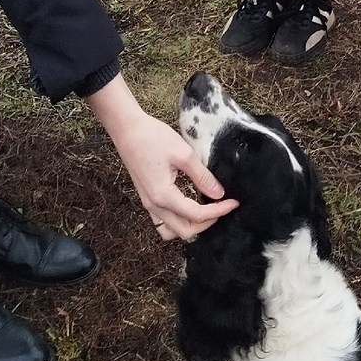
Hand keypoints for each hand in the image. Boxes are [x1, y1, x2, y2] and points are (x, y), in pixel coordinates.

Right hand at [86, 76, 238, 240]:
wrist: (127, 129)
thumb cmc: (152, 137)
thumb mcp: (183, 154)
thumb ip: (202, 177)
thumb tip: (219, 193)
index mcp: (163, 196)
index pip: (197, 215)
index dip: (218, 211)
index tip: (233, 203)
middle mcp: (154, 205)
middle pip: (185, 231)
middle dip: (206, 223)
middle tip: (221, 207)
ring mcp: (148, 204)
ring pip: (172, 231)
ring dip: (191, 226)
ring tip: (206, 210)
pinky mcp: (147, 199)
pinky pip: (163, 222)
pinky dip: (179, 220)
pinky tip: (190, 206)